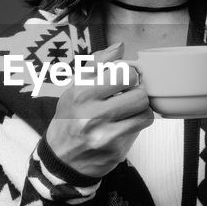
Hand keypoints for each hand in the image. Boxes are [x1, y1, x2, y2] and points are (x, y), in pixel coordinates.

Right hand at [45, 42, 153, 178]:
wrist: (61, 158)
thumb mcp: (75, 88)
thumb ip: (97, 65)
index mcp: (81, 93)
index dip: (129, 75)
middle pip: (139, 93)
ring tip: (129, 109)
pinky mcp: (115, 150)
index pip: (124, 73)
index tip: (124, 80)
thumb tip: (120, 47)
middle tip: (129, 95)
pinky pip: (140, 128)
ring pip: (145, 111)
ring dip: (141, 109)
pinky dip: (137, 123)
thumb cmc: (70, 118)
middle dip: (137, 92)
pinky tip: (125, 123)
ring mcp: (105, 134)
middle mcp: (92, 114)